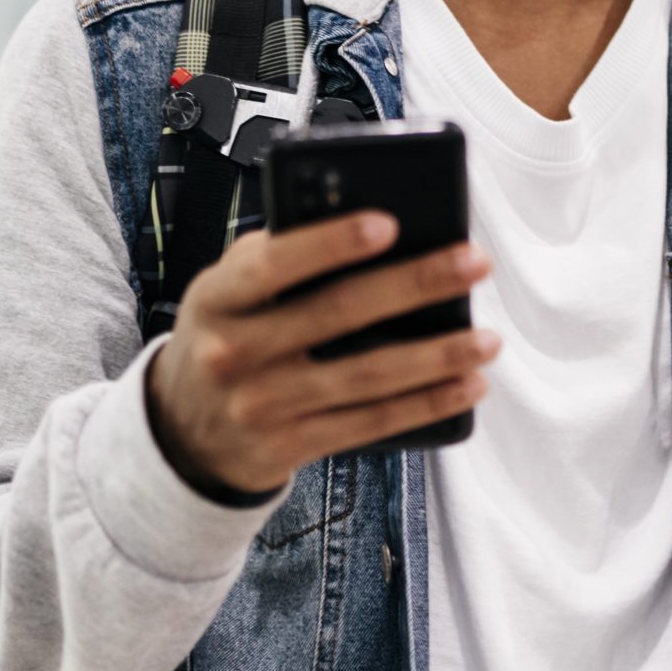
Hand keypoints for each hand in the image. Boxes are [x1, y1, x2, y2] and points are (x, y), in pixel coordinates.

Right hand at [146, 210, 498, 497]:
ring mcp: (261, 406)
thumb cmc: (228, 334)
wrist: (182, 432)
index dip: (331, 243)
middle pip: (337, 313)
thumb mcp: (227, 290)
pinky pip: (372, 423)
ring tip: (489, 338)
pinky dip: (426, 403)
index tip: (391, 222)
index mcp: (216, 297)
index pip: (273, 263)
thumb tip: (368, 223)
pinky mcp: (290, 448)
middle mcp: (233, 352)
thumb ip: (278, 257)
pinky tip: (468, 384)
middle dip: (415, 285)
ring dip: (438, 356)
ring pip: (366, 376)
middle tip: (475, 263)